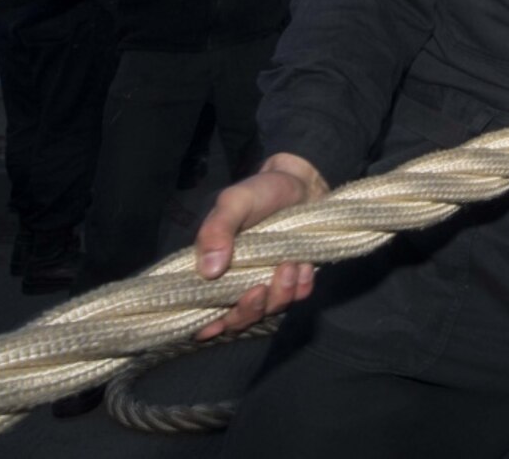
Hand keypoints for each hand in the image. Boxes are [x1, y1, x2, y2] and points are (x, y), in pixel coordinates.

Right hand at [193, 153, 328, 339]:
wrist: (301, 183)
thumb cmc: (260, 191)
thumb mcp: (234, 202)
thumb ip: (217, 230)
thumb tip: (208, 270)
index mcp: (215, 268)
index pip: (203, 309)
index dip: (207, 326)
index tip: (217, 322)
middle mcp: (239, 282)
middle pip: (238, 320)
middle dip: (249, 311)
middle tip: (259, 288)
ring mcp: (268, 284)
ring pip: (270, 311)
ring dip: (279, 294)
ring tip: (289, 265)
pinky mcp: (294, 281)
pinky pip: (298, 298)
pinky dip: (302, 288)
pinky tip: (304, 267)